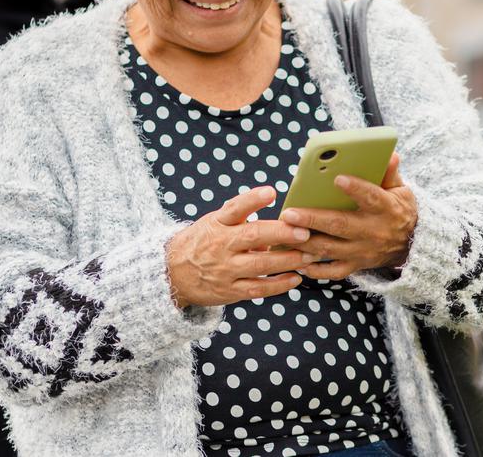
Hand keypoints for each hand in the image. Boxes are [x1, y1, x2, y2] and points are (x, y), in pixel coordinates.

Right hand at [165, 186, 316, 307]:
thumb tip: (271, 221)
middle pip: (254, 236)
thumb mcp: (215, 222)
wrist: (172, 274)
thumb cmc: (203, 241)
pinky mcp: (230, 291)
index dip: (252, 199)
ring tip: (311, 254)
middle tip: (305, 231)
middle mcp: (222, 245)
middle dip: (282, 233)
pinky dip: (279, 285)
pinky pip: (259, 289)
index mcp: (218, 223)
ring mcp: (226, 270)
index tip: (271, 192)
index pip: (234, 208)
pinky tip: (296, 278)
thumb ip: (242, 218)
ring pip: (261, 265)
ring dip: (288, 260)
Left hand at [280, 152, 417, 280]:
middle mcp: (373, 231)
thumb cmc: (400, 211)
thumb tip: (389, 154)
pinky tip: (297, 261)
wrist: (412, 246)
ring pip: (331, 249)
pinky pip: (333, 271)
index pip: (371, 197)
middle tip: (288, 214)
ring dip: (306, 243)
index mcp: (386, 208)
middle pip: (340, 225)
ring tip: (284, 235)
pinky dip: (315, 270)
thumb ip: (390, 174)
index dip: (356, 188)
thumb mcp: (401, 190)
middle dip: (313, 219)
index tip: (337, 179)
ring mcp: (363, 251)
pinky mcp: (356, 265)